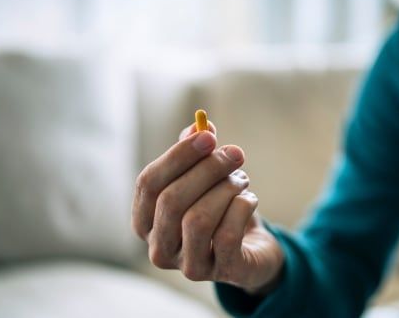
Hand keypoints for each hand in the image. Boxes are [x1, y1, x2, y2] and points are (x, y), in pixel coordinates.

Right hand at [132, 121, 284, 293]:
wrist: (253, 249)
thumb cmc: (220, 209)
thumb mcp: (206, 178)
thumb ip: (197, 152)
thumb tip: (199, 126)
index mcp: (145, 221)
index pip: (148, 184)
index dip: (178, 155)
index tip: (209, 135)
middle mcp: (159, 248)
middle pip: (171, 200)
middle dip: (207, 169)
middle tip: (235, 154)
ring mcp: (188, 266)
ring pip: (197, 219)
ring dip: (226, 189)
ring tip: (242, 180)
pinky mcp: (221, 272)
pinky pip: (227, 234)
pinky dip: (242, 207)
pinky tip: (249, 200)